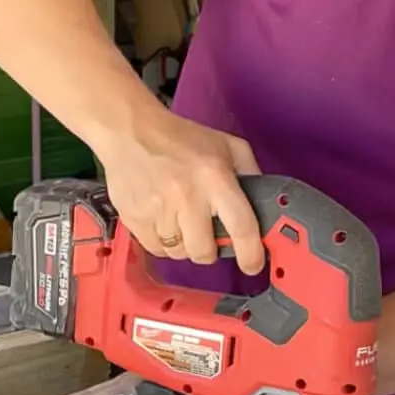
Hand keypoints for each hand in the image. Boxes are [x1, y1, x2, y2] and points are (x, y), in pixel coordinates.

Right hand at [96, 109, 263, 275]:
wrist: (129, 130)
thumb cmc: (180, 138)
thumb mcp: (226, 145)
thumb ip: (250, 173)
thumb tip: (265, 204)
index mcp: (215, 177)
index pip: (242, 228)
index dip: (252, 254)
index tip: (253, 264)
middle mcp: (187, 196)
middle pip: (205, 251)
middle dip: (210, 249)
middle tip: (206, 233)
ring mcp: (158, 209)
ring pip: (179, 253)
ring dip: (184, 244)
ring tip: (180, 219)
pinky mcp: (135, 218)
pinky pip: (156, 249)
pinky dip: (162, 242)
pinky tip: (162, 221)